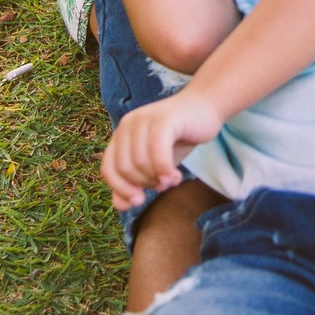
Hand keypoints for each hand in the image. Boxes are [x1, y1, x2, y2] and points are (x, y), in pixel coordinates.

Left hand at [100, 86, 222, 209]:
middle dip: (145, 183)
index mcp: (121, 134)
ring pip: (141, 162)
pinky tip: (175, 176)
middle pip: (125, 168)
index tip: (139, 201)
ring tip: (173, 179)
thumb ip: (136, 182)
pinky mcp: (164, 119)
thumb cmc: (178, 137)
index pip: (108, 169)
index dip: (121, 189)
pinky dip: (164, 170)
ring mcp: (145, 119)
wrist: (205, 108)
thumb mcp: (154, 164)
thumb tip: (120, 205)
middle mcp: (128, 124)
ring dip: (158, 179)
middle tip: (164, 184)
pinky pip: (157, 152)